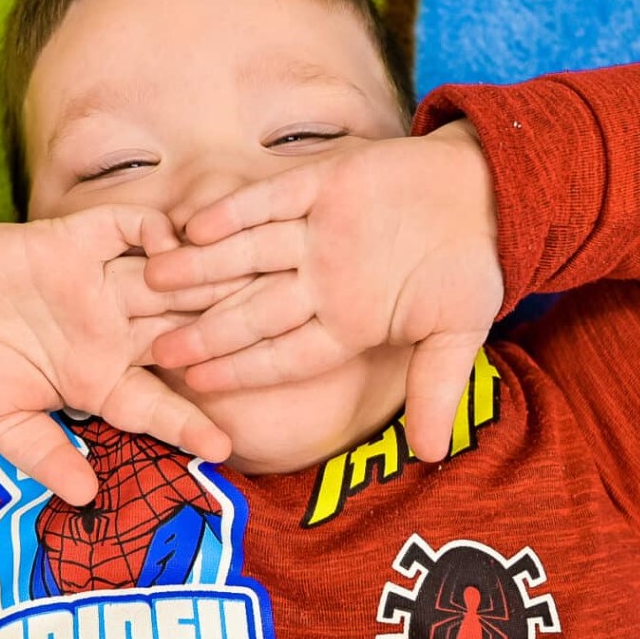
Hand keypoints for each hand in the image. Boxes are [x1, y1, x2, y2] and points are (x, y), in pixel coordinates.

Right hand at [0, 207, 242, 504]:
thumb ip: (43, 454)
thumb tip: (84, 498)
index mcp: (97, 380)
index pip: (156, 406)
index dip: (188, 424)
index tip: (223, 449)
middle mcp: (112, 332)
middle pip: (183, 338)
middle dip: (225, 342)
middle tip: (272, 345)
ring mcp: (102, 284)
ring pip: (173, 283)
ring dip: (209, 284)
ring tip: (252, 288)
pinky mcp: (81, 239)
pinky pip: (134, 229)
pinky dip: (158, 232)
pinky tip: (175, 243)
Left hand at [141, 122, 503, 461]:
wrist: (486, 194)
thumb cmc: (471, 268)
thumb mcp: (458, 333)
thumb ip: (436, 388)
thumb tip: (429, 455)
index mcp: (346, 322)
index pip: (285, 354)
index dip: (241, 368)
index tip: (196, 385)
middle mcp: (320, 281)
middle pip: (253, 309)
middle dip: (205, 328)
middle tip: (154, 346)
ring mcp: (315, 232)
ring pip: (247, 254)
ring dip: (202, 268)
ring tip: (154, 278)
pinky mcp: (320, 183)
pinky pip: (269, 199)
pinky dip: (235, 210)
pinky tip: (195, 225)